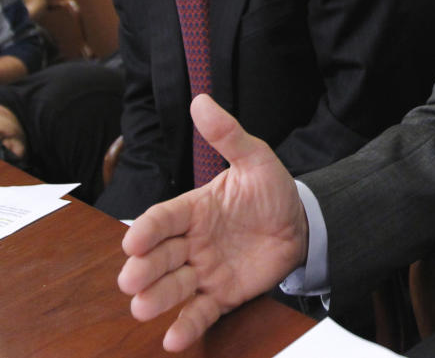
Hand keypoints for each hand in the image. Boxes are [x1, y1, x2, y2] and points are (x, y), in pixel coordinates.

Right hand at [117, 94, 309, 351]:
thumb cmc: (272, 189)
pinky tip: (174, 338)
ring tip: (142, 308)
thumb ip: (227, 135)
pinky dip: (186, 324)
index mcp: (194, 208)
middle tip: (130, 279)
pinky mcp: (222, 295)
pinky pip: (201, 311)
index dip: (146, 229)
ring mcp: (205, 270)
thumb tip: (201, 100)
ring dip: (157, 298)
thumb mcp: (254, 158)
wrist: (304, 223)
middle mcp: (192, 242)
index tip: (132, 241)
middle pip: (160, 257)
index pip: (163, 219)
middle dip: (143, 269)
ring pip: (174, 286)